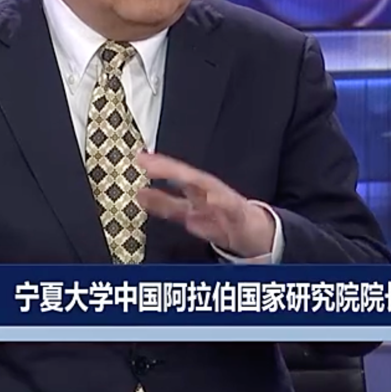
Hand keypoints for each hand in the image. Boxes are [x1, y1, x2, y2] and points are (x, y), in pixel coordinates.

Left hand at [135, 152, 275, 257]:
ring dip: (191, 178)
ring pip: (206, 186)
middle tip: (149, 161)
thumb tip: (139, 195)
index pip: (173, 175)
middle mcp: (207, 190)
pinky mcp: (237, 213)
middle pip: (187, 176)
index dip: (157, 167)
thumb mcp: (187, 213)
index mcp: (194, 190)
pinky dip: (220, 200)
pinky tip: (211, 196)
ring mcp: (223, 199)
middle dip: (168, 168)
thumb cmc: (219, 219)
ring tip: (174, 173)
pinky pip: (229, 206)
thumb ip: (164, 204)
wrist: (251, 232)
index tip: (139, 159)